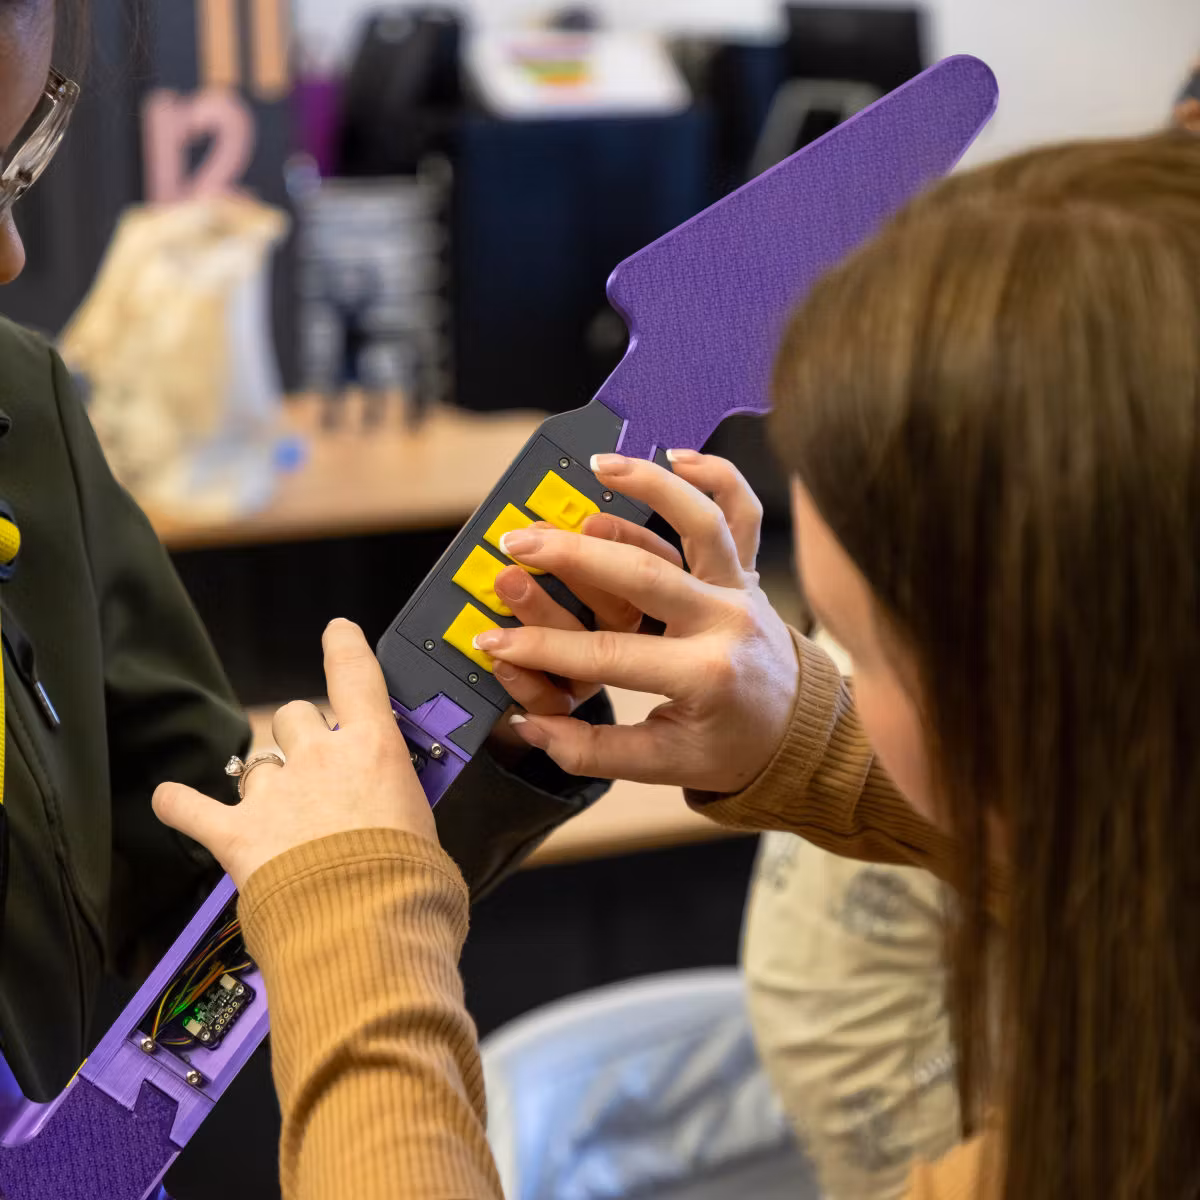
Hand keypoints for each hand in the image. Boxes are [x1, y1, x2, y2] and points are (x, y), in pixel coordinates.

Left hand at [153, 619, 435, 889]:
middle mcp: (320, 758)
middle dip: (302, 733)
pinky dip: (181, 806)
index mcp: (373, 748)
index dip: (344, 645)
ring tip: (278, 812)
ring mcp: (275, 795)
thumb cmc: (409, 884)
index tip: (337, 632)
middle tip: (316, 766)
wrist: (366, 929)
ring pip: (257, 762)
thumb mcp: (427, 825)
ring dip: (266, 779)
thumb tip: (397, 814)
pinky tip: (172, 802)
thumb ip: (402, 802)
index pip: (355, 674)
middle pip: (296, 714)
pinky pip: (192, 809)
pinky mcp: (237, 835)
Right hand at [473, 451, 798, 793]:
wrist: (799, 734)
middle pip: (642, 573)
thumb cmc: (731, 746)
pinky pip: (743, 511)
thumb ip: (595, 750)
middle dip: (571, 556)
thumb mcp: (665, 764)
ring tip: (596, 467)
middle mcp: (725, 622)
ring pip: (701, 521)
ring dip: (649, 485)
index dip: (542, 648)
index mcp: (702, 675)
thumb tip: (531, 725)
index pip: (608, 655)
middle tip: (517, 544)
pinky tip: (677, 455)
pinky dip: (718, 475)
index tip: (494, 640)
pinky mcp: (747, 570)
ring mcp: (740, 589)